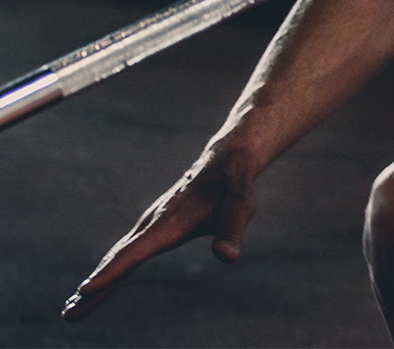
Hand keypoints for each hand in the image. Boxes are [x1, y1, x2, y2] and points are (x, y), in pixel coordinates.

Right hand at [61, 144, 257, 321]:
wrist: (226, 162)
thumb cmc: (234, 185)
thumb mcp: (240, 206)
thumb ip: (233, 230)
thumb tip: (227, 257)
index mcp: (169, 221)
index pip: (136, 251)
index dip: (112, 272)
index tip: (84, 290)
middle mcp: (153, 223)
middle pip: (118, 260)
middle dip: (95, 288)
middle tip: (68, 314)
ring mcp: (150, 226)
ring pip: (117, 258)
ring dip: (96, 284)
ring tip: (71, 311)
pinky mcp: (154, 229)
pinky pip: (127, 254)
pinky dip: (109, 272)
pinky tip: (97, 289)